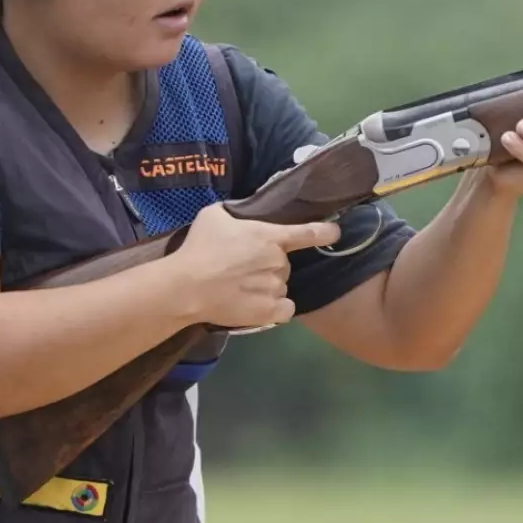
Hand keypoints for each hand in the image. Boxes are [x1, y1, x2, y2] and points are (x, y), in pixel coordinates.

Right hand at [169, 204, 340, 328]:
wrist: (187, 286)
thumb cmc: (199, 248)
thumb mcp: (214, 215)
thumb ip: (236, 211)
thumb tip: (245, 212)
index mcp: (271, 237)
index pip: (308, 233)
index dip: (325, 232)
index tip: (336, 232)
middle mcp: (279, 262)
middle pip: (284, 264)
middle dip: (268, 265)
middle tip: (242, 270)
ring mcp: (276, 287)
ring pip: (281, 286)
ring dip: (268, 287)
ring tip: (242, 289)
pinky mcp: (270, 311)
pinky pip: (285, 309)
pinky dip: (276, 308)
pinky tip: (258, 305)